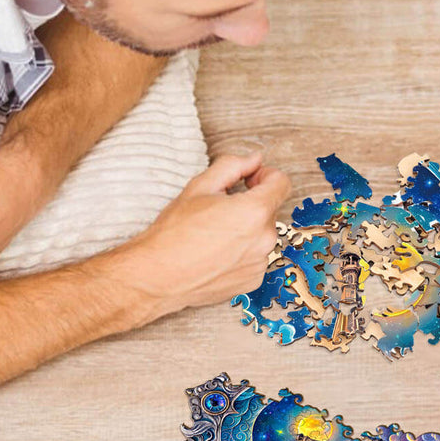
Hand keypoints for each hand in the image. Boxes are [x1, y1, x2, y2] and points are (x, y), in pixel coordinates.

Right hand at [117, 152, 289, 316]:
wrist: (158, 277)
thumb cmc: (174, 233)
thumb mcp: (199, 187)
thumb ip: (232, 166)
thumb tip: (254, 159)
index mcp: (255, 211)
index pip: (282, 183)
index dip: (265, 175)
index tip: (249, 180)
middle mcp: (265, 239)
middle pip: (269, 210)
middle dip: (250, 205)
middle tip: (219, 210)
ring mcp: (260, 263)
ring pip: (262, 235)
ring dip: (247, 230)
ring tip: (215, 235)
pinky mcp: (253, 281)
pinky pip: (255, 257)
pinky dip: (242, 253)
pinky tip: (217, 255)